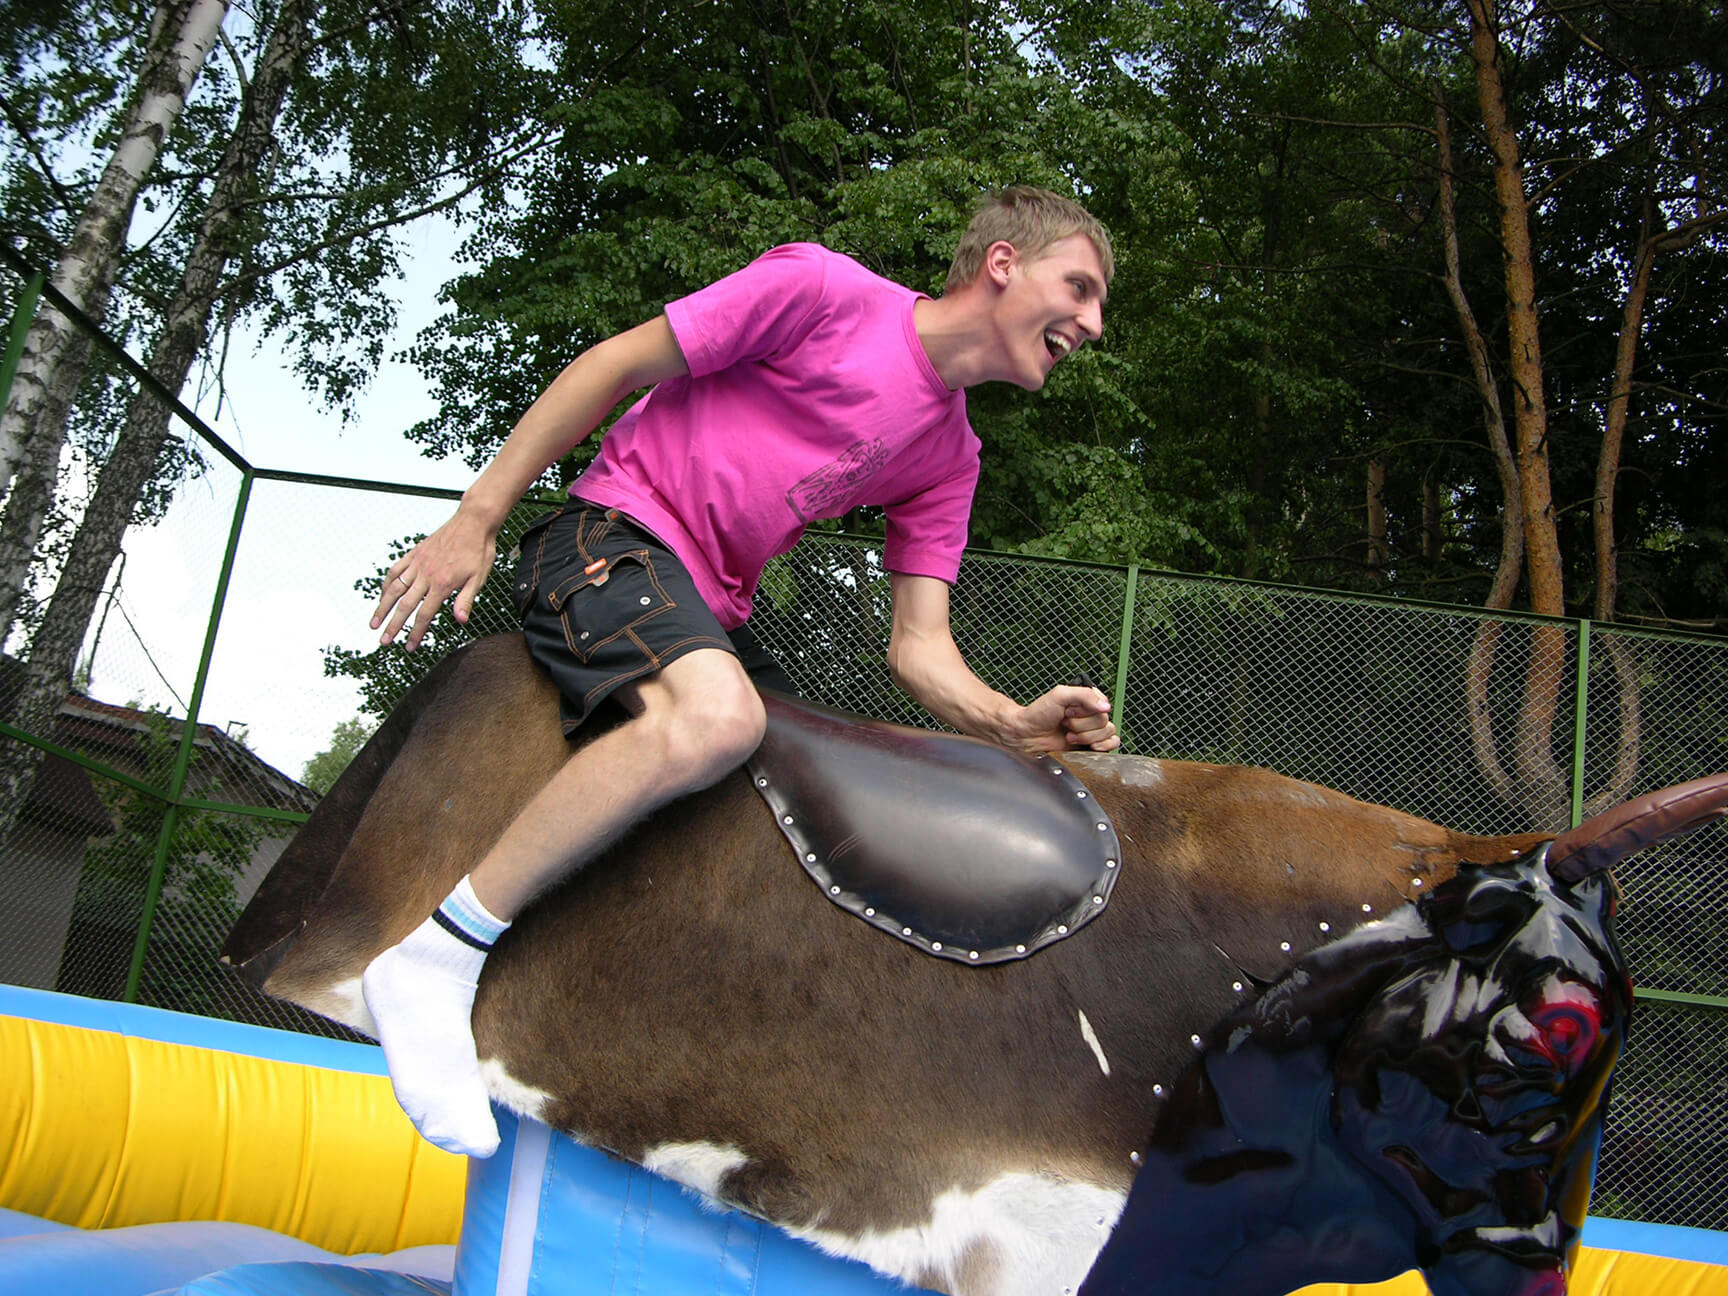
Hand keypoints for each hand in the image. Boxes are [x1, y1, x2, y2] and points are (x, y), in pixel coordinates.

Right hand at [370, 508, 496, 650]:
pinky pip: (395, 570)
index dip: (415, 633)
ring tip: (374, 623)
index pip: (424, 615)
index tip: (409, 647)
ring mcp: (418, 563)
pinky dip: (387, 584)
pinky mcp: (414, 554)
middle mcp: (426, 575)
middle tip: (383, 641)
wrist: (473, 522)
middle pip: (404, 606)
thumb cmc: (478, 550)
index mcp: (442, 584)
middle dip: (393, 626)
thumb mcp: (479, 578)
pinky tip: (383, 595)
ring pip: (394, 589)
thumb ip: (466, 600)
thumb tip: (461, 621)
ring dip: (382, 608)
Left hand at [1006, 684, 1118, 753]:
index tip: (1069, 712)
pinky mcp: (1091, 745)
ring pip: (1108, 733)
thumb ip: (1084, 695)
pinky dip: (1104, 745)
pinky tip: (1090, 745)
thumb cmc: (1038, 714)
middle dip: (1082, 725)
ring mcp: (1092, 730)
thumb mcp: (1060, 695)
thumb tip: (1105, 706)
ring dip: (1085, 736)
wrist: (1027, 735)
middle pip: (1104, 721)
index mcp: (1086, 700)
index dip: (1086, 711)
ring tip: (1069, 735)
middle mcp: (1090, 714)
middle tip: (1065, 724)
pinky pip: (1113, 743)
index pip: (1103, 704)